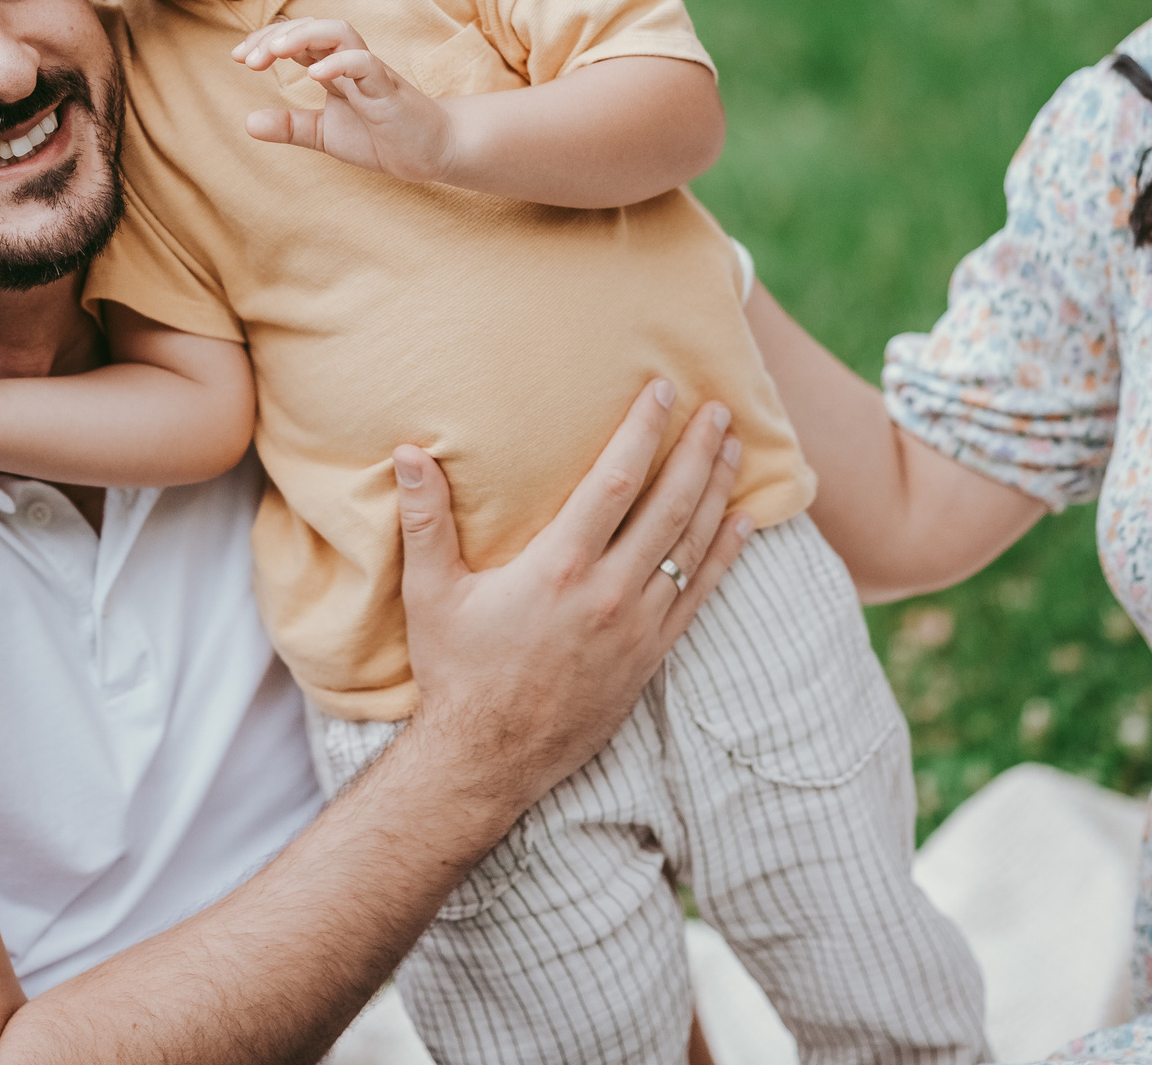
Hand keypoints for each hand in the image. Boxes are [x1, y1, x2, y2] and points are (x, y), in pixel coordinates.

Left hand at [232, 17, 454, 182]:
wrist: (433, 153)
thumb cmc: (383, 137)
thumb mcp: (325, 134)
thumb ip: (290, 126)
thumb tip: (248, 122)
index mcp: (334, 68)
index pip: (296, 39)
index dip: (266, 41)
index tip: (239, 56)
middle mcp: (350, 62)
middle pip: (313, 27)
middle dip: (277, 36)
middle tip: (247, 58)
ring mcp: (371, 72)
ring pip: (340, 33)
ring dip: (304, 37)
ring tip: (276, 52)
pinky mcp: (389, 90)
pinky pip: (366, 64)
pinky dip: (340, 64)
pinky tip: (314, 74)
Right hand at [394, 379, 748, 805]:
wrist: (488, 760)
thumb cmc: (457, 672)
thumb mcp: (431, 594)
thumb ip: (425, 520)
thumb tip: (409, 453)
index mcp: (559, 569)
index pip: (615, 482)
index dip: (643, 431)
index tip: (663, 391)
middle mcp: (608, 594)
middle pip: (669, 506)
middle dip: (697, 452)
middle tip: (720, 410)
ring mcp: (636, 628)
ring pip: (691, 546)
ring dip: (717, 493)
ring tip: (733, 449)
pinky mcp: (650, 657)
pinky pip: (699, 596)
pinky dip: (724, 556)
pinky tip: (742, 524)